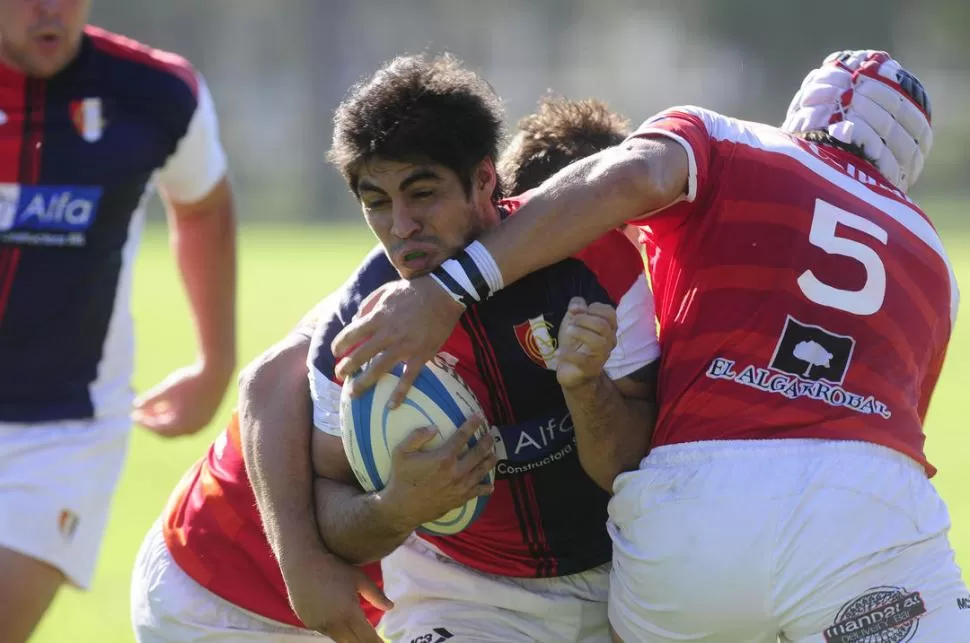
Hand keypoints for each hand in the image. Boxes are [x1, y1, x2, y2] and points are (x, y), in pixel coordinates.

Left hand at [133, 360, 231, 436]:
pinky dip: (177, 416)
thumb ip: (151, 400)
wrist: (218, 372)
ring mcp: (203, 423)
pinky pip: (189, 421)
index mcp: (182, 425)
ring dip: (165, 419)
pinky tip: (170, 405)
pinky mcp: (208, 416)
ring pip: (179, 426)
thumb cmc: (190, 380)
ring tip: (154, 409)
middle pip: (168, 431)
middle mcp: (194, 429)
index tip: (133, 415)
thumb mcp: (167, 389)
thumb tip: (135, 406)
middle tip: (141, 414)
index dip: (144, 423)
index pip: (158, 429)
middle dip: (154, 422)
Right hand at [282, 551, 391, 641]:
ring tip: (359, 632)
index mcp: (349, 613)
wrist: (302, 562)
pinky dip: (336, 630)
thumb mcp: (359, 578)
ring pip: (339, 639)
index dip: (376, 642)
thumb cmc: (334, 567)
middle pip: (354, 642)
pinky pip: (326, 632)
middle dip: (364, 641)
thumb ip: (376, 595)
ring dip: (350, 637)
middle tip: (372, 639)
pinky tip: (340, 622)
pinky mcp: (308, 622)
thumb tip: (391, 607)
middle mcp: (333, 623)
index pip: (367, 637)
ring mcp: (319, 625)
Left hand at [332, 277, 464, 406]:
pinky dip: (399, 393)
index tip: (335, 353)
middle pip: (360, 355)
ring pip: (379, 369)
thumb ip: (367, 305)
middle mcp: (387, 334)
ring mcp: (404, 346)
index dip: (339, 345)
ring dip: (363, 383)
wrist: (443, 293)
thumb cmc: (412, 290)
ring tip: (353, 393)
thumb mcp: (385, 291)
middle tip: (338, 376)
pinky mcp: (421, 355)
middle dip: (346, 368)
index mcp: (377, 318)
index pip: (350, 334)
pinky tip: (391, 406)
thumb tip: (354, 320)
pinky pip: (408, 377)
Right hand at [381, 416, 495, 529]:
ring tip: (494, 454)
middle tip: (491, 435)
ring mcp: (460, 487)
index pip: (462, 436)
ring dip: (490, 461)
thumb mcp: (401, 453)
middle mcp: (456, 471)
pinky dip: (486, 489)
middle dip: (486, 442)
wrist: (402, 508)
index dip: (472, 425)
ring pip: (481, 472)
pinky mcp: (459, 499)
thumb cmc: (401, 479)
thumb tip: (434, 427)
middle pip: (478, 453)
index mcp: (443, 458)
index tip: (479, 417)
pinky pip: (477, 492)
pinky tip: (491, 486)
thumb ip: (416, 436)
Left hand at [556, 297, 617, 389]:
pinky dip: (568, 354)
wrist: (570, 371)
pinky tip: (558, 352)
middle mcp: (609, 342)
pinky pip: (582, 360)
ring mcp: (602, 356)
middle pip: (603, 325)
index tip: (575, 310)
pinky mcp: (591, 369)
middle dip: (583, 319)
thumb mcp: (573, 321)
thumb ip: (576, 307)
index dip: (592, 308)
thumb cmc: (575, 343)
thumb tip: (577, 305)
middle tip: (570, 324)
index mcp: (608, 328)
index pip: (610, 313)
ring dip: (580, 333)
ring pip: (598, 341)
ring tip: (568, 332)